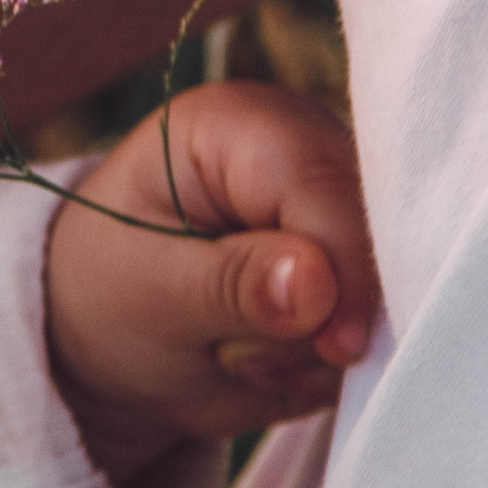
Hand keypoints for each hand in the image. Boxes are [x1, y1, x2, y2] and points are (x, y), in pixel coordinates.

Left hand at [45, 81, 377, 485]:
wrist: (103, 337)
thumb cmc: (108, 291)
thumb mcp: (149, 293)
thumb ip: (232, 284)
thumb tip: (316, 283)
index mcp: (239, 125)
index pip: (328, 187)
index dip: (347, 272)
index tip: (336, 347)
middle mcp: (302, 147)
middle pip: (374, 235)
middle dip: (325, 318)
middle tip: (237, 353)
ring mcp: (332, 206)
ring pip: (384, 289)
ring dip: (317, 349)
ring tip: (233, 352)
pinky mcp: (349, 261)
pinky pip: (377, 325)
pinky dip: (325, 363)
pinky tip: (266, 359)